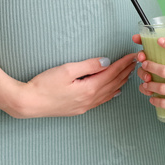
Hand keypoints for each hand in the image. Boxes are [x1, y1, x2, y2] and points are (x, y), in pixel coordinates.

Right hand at [12, 53, 136, 118]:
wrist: (29, 103)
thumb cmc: (44, 85)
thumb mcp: (67, 70)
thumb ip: (88, 65)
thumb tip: (106, 62)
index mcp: (89, 89)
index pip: (111, 73)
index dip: (123, 63)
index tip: (132, 55)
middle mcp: (90, 100)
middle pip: (113, 83)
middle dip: (125, 72)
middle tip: (136, 62)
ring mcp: (85, 106)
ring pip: (109, 93)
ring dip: (120, 82)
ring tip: (129, 74)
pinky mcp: (79, 109)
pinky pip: (101, 101)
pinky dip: (110, 93)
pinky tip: (114, 91)